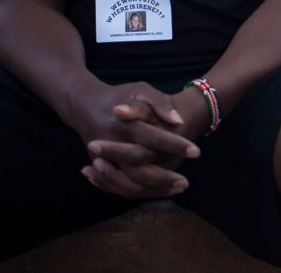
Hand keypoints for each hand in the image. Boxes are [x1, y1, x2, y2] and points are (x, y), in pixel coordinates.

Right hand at [68, 81, 200, 197]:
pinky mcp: (102, 167)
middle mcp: (112, 145)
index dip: (175, 145)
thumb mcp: (141, 90)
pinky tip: (161, 191)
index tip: (196, 151)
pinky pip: (120, 187)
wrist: (85, 105)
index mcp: (125, 124)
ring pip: (129, 183)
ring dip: (154, 189)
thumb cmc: (120, 96)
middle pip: (139, 169)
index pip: (153, 138)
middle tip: (186, 181)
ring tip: (177, 188)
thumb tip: (178, 120)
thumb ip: (160, 103)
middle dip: (164, 177)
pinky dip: (141, 192)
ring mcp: (104, 159)